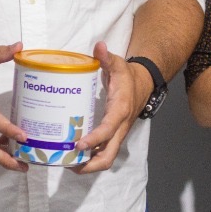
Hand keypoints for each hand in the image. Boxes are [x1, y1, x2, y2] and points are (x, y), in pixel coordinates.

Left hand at [73, 44, 150, 174]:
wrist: (143, 84)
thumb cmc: (127, 76)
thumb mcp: (118, 64)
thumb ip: (106, 58)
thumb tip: (99, 46)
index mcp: (120, 111)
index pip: (108, 130)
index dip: (94, 140)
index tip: (78, 145)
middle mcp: (119, 127)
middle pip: (108, 155)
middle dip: (90, 164)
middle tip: (68, 163)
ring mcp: (117, 134)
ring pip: (105, 157)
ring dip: (88, 164)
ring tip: (67, 163)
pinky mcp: (113, 135)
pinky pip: (103, 152)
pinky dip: (90, 157)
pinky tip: (72, 155)